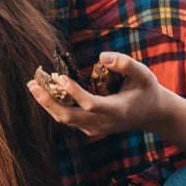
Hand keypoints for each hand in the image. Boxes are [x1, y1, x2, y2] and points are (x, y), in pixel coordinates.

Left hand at [26, 52, 172, 139]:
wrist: (152, 115)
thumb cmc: (147, 90)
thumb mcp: (144, 74)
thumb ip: (125, 64)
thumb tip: (102, 57)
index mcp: (117, 110)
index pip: (90, 104)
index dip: (74, 92)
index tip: (60, 77)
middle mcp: (103, 123)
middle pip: (69, 116)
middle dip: (48, 101)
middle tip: (33, 84)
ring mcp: (96, 128)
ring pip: (66, 119)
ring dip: (48, 103)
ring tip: (34, 85)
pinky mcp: (91, 128)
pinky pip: (69, 119)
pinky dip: (56, 106)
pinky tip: (47, 92)